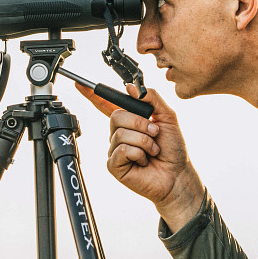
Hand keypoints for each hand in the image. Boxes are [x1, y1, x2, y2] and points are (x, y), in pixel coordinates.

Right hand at [77, 82, 203, 230]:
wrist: (178, 174)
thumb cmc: (173, 149)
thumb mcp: (167, 117)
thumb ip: (152, 98)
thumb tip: (130, 87)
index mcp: (130, 121)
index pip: (107, 105)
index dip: (94, 95)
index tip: (80, 84)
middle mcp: (119, 134)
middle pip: (116, 116)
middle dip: (140, 123)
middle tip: (154, 133)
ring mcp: (115, 149)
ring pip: (121, 134)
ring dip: (144, 141)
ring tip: (152, 150)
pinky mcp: (114, 165)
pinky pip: (122, 149)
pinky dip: (138, 153)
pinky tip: (143, 161)